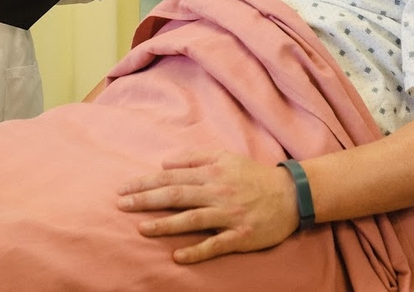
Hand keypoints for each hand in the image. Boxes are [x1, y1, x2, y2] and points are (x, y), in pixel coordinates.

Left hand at [116, 150, 298, 263]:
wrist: (291, 195)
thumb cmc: (253, 175)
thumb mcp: (225, 157)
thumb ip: (194, 158)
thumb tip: (165, 162)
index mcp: (211, 173)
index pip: (171, 178)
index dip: (146, 182)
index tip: (124, 188)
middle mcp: (217, 192)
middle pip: (176, 196)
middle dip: (146, 200)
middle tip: (122, 205)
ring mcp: (228, 215)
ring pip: (192, 219)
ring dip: (165, 225)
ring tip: (141, 229)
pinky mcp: (240, 236)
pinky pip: (215, 244)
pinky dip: (196, 251)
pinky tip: (177, 256)